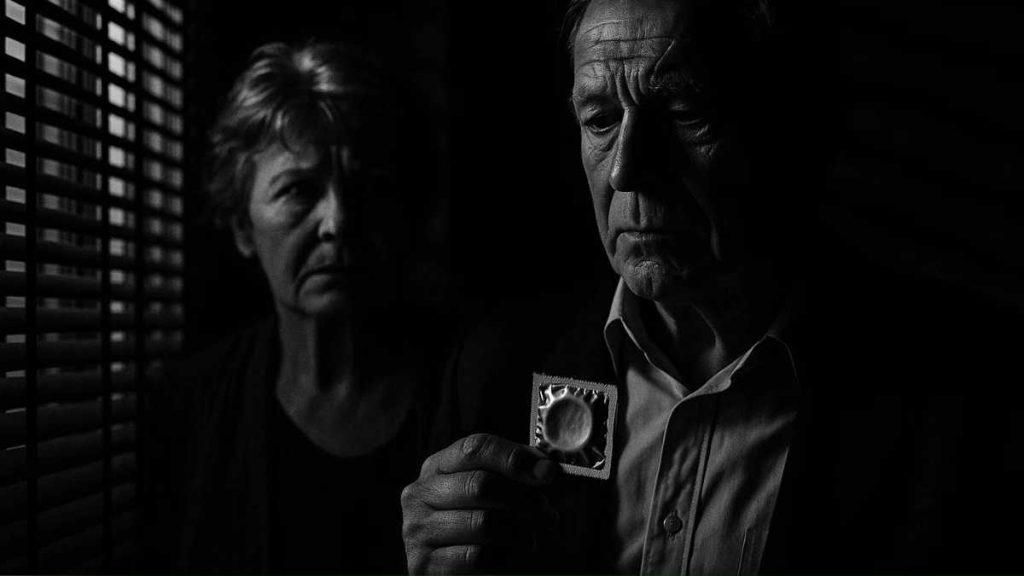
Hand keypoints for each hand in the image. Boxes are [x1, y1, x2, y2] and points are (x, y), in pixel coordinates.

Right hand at [401, 433, 559, 573]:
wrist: (471, 571)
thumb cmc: (487, 526)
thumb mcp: (503, 491)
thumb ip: (523, 474)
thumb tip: (547, 469)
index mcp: (439, 466)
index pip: (475, 448)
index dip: (514, 458)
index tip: (548, 474)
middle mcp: (420, 493)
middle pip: (480, 484)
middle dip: (523, 500)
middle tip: (546, 514)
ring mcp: (416, 529)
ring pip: (481, 522)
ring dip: (518, 532)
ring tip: (531, 538)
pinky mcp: (422, 565)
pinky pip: (475, 557)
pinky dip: (504, 557)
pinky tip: (511, 557)